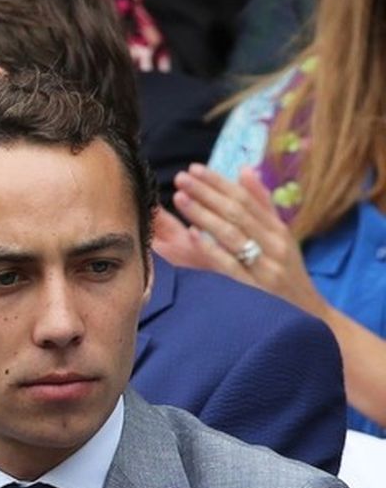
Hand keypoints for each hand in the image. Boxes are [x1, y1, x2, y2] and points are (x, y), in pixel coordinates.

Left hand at [159, 165, 324, 317]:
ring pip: (232, 234)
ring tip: (180, 198)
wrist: (307, 317)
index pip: (246, 199)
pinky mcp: (255, 289)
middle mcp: (274, 245)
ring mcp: (265, 267)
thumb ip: (262, 207)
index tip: (194, 169)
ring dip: (205, 214)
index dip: (219, 183)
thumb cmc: (286, 277)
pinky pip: (230, 265)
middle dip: (207, 193)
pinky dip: (211, 248)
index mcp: (278, 231)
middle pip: (237, 212)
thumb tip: (245, 171)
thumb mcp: (280, 240)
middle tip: (180, 178)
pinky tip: (192, 235)